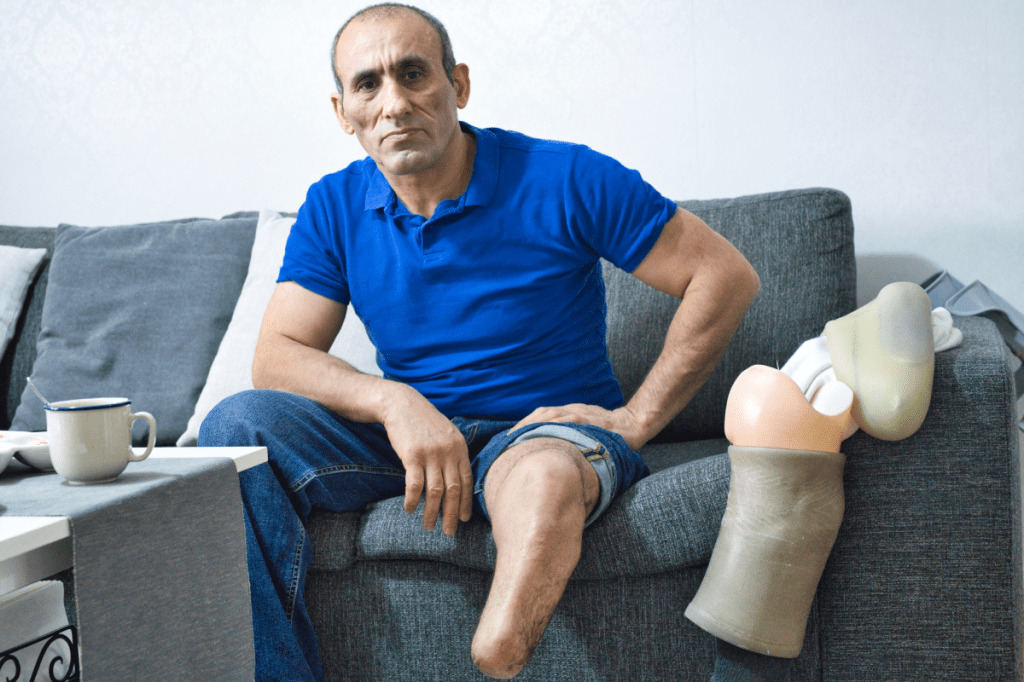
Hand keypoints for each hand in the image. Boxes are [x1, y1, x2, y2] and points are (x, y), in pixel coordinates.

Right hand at [381, 385, 472, 535]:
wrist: (401, 404)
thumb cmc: (423, 422)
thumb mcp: (446, 434)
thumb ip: (453, 454)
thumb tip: (457, 481)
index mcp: (460, 447)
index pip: (467, 480)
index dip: (466, 502)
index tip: (464, 519)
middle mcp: (449, 451)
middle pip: (454, 490)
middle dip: (452, 514)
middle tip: (449, 532)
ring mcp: (431, 453)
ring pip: (435, 491)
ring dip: (432, 512)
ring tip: (428, 526)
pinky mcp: (412, 455)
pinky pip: (415, 484)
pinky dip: (413, 500)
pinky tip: (410, 509)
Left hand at [511, 403, 648, 450]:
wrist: (632, 424)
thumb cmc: (607, 428)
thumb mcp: (584, 424)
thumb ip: (569, 430)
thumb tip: (550, 446)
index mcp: (568, 411)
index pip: (540, 415)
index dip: (523, 424)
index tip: (508, 437)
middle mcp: (571, 410)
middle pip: (541, 415)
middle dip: (523, 427)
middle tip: (508, 442)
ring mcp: (580, 415)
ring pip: (552, 417)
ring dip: (534, 427)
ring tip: (520, 442)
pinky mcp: (589, 422)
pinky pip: (569, 423)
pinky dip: (555, 428)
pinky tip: (544, 437)